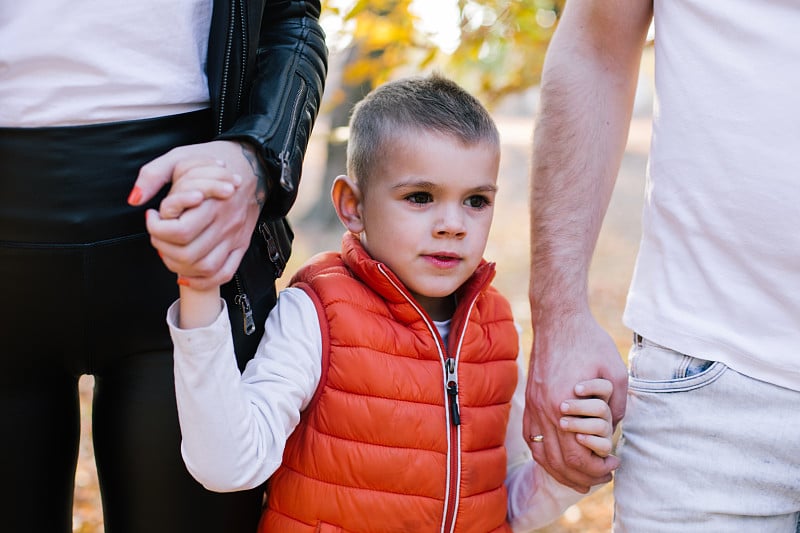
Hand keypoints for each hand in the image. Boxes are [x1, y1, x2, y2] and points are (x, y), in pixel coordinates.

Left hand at [129, 140, 266, 289]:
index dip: (156, 227)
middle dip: (163, 247)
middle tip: (158, 232)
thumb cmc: (214, 161)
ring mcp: (236, 237)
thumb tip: (135, 199)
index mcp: (214, 202)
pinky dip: (203, 281)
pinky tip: (187, 275)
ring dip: (179, 266)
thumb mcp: (180, 156)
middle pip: (189, 253)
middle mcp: (227, 224)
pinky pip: (224, 273)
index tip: (152, 214)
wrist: (253, 165)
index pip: (179, 231)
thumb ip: (154, 174)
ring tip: (169, 250)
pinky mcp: (241, 245)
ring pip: (205, 267)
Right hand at [524, 311, 626, 492]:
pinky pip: (531, 438)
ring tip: (581, 478)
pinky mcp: (530, 401)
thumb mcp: (616, 373)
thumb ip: (618, 407)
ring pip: (542, 455)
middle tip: (603, 477)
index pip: (578, 456)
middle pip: (560, 462)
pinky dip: (544, 456)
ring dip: (562, 472)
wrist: (559, 320)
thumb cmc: (589, 343)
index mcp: (564, 406)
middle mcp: (544, 411)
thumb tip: (614, 430)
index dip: (598, 468)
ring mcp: (533, 407)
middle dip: (583, 477)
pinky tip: (557, 460)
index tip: (614, 464)